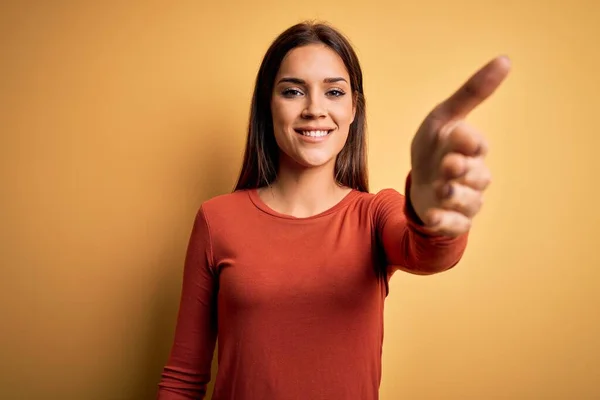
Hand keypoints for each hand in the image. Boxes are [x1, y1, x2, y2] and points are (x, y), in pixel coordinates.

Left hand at [409, 56, 510, 236]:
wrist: (419, 180)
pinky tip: (431, 216)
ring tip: (439, 189)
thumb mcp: (444, 116)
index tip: (456, 136)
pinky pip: (456, 225)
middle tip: (448, 165)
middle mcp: (475, 175)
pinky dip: (444, 221)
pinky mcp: (454, 220)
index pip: (477, 145)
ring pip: (469, 201)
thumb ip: (471, 93)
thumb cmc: (434, 146)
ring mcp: (467, 200)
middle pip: (477, 176)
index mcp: (472, 149)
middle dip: (461, 170)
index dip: (468, 142)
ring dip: (453, 195)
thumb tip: (506, 60)